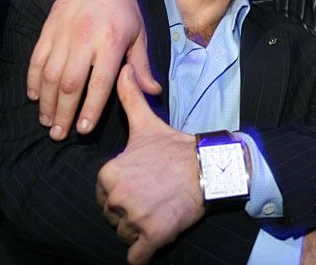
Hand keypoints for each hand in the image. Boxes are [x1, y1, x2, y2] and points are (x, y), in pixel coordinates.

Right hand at [27, 0, 159, 139]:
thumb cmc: (125, 11)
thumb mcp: (140, 36)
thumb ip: (142, 66)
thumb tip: (154, 92)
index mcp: (112, 43)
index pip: (100, 83)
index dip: (91, 109)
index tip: (84, 130)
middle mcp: (85, 39)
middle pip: (71, 84)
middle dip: (64, 113)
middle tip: (60, 134)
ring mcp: (64, 34)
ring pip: (51, 75)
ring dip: (47, 102)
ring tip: (48, 122)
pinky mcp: (48, 30)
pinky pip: (37, 60)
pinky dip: (34, 80)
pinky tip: (36, 97)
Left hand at [96, 65, 202, 264]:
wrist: (211, 167)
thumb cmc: (177, 148)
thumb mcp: (148, 124)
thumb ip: (129, 98)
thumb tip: (123, 69)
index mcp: (108, 174)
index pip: (104, 196)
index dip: (124, 193)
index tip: (145, 184)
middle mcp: (116, 197)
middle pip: (114, 217)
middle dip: (132, 212)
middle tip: (156, 197)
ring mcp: (134, 218)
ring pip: (125, 235)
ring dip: (140, 230)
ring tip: (162, 210)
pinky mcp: (152, 236)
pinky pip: (136, 257)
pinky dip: (144, 252)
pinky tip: (157, 236)